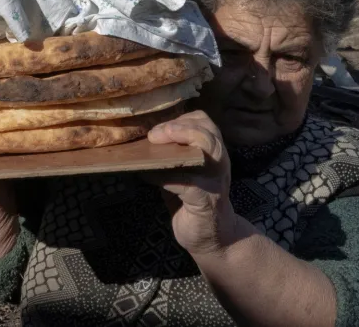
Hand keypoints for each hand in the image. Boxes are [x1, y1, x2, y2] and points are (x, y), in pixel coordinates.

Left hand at [143, 111, 238, 256]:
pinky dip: (166, 176)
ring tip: (156, 143)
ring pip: (207, 148)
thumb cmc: (193, 203)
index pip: (204, 122)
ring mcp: (215, 180)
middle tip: (154, 135)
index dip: (181, 119)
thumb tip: (139, 144)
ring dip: (179, 141)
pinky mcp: (206, 200)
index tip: (159, 127)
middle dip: (179, 127)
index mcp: (212, 153)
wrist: (213, 238)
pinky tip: (150, 178)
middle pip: (207, 131)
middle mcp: (219, 162)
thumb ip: (169, 158)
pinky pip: (187, 182)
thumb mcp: (182, 174)